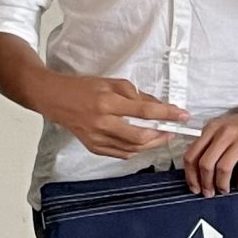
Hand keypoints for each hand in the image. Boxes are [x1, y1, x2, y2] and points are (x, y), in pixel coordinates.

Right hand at [45, 73, 187, 158]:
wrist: (55, 99)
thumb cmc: (84, 88)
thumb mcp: (112, 83)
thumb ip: (136, 95)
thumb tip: (159, 107)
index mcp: (107, 103)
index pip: (144, 111)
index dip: (167, 114)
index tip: (182, 115)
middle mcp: (102, 123)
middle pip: (140, 137)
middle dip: (161, 135)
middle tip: (172, 130)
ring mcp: (96, 139)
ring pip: (133, 149)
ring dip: (151, 144)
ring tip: (161, 136)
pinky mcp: (93, 147)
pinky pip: (121, 153)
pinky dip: (136, 149)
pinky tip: (143, 142)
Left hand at [184, 90, 237, 195]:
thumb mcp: (221, 127)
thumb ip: (208, 143)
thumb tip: (197, 169)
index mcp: (211, 129)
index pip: (192, 155)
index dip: (190, 175)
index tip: (194, 187)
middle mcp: (224, 133)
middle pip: (206, 164)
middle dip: (205, 183)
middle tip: (209, 193)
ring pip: (223, 168)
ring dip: (222, 184)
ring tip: (224, 190)